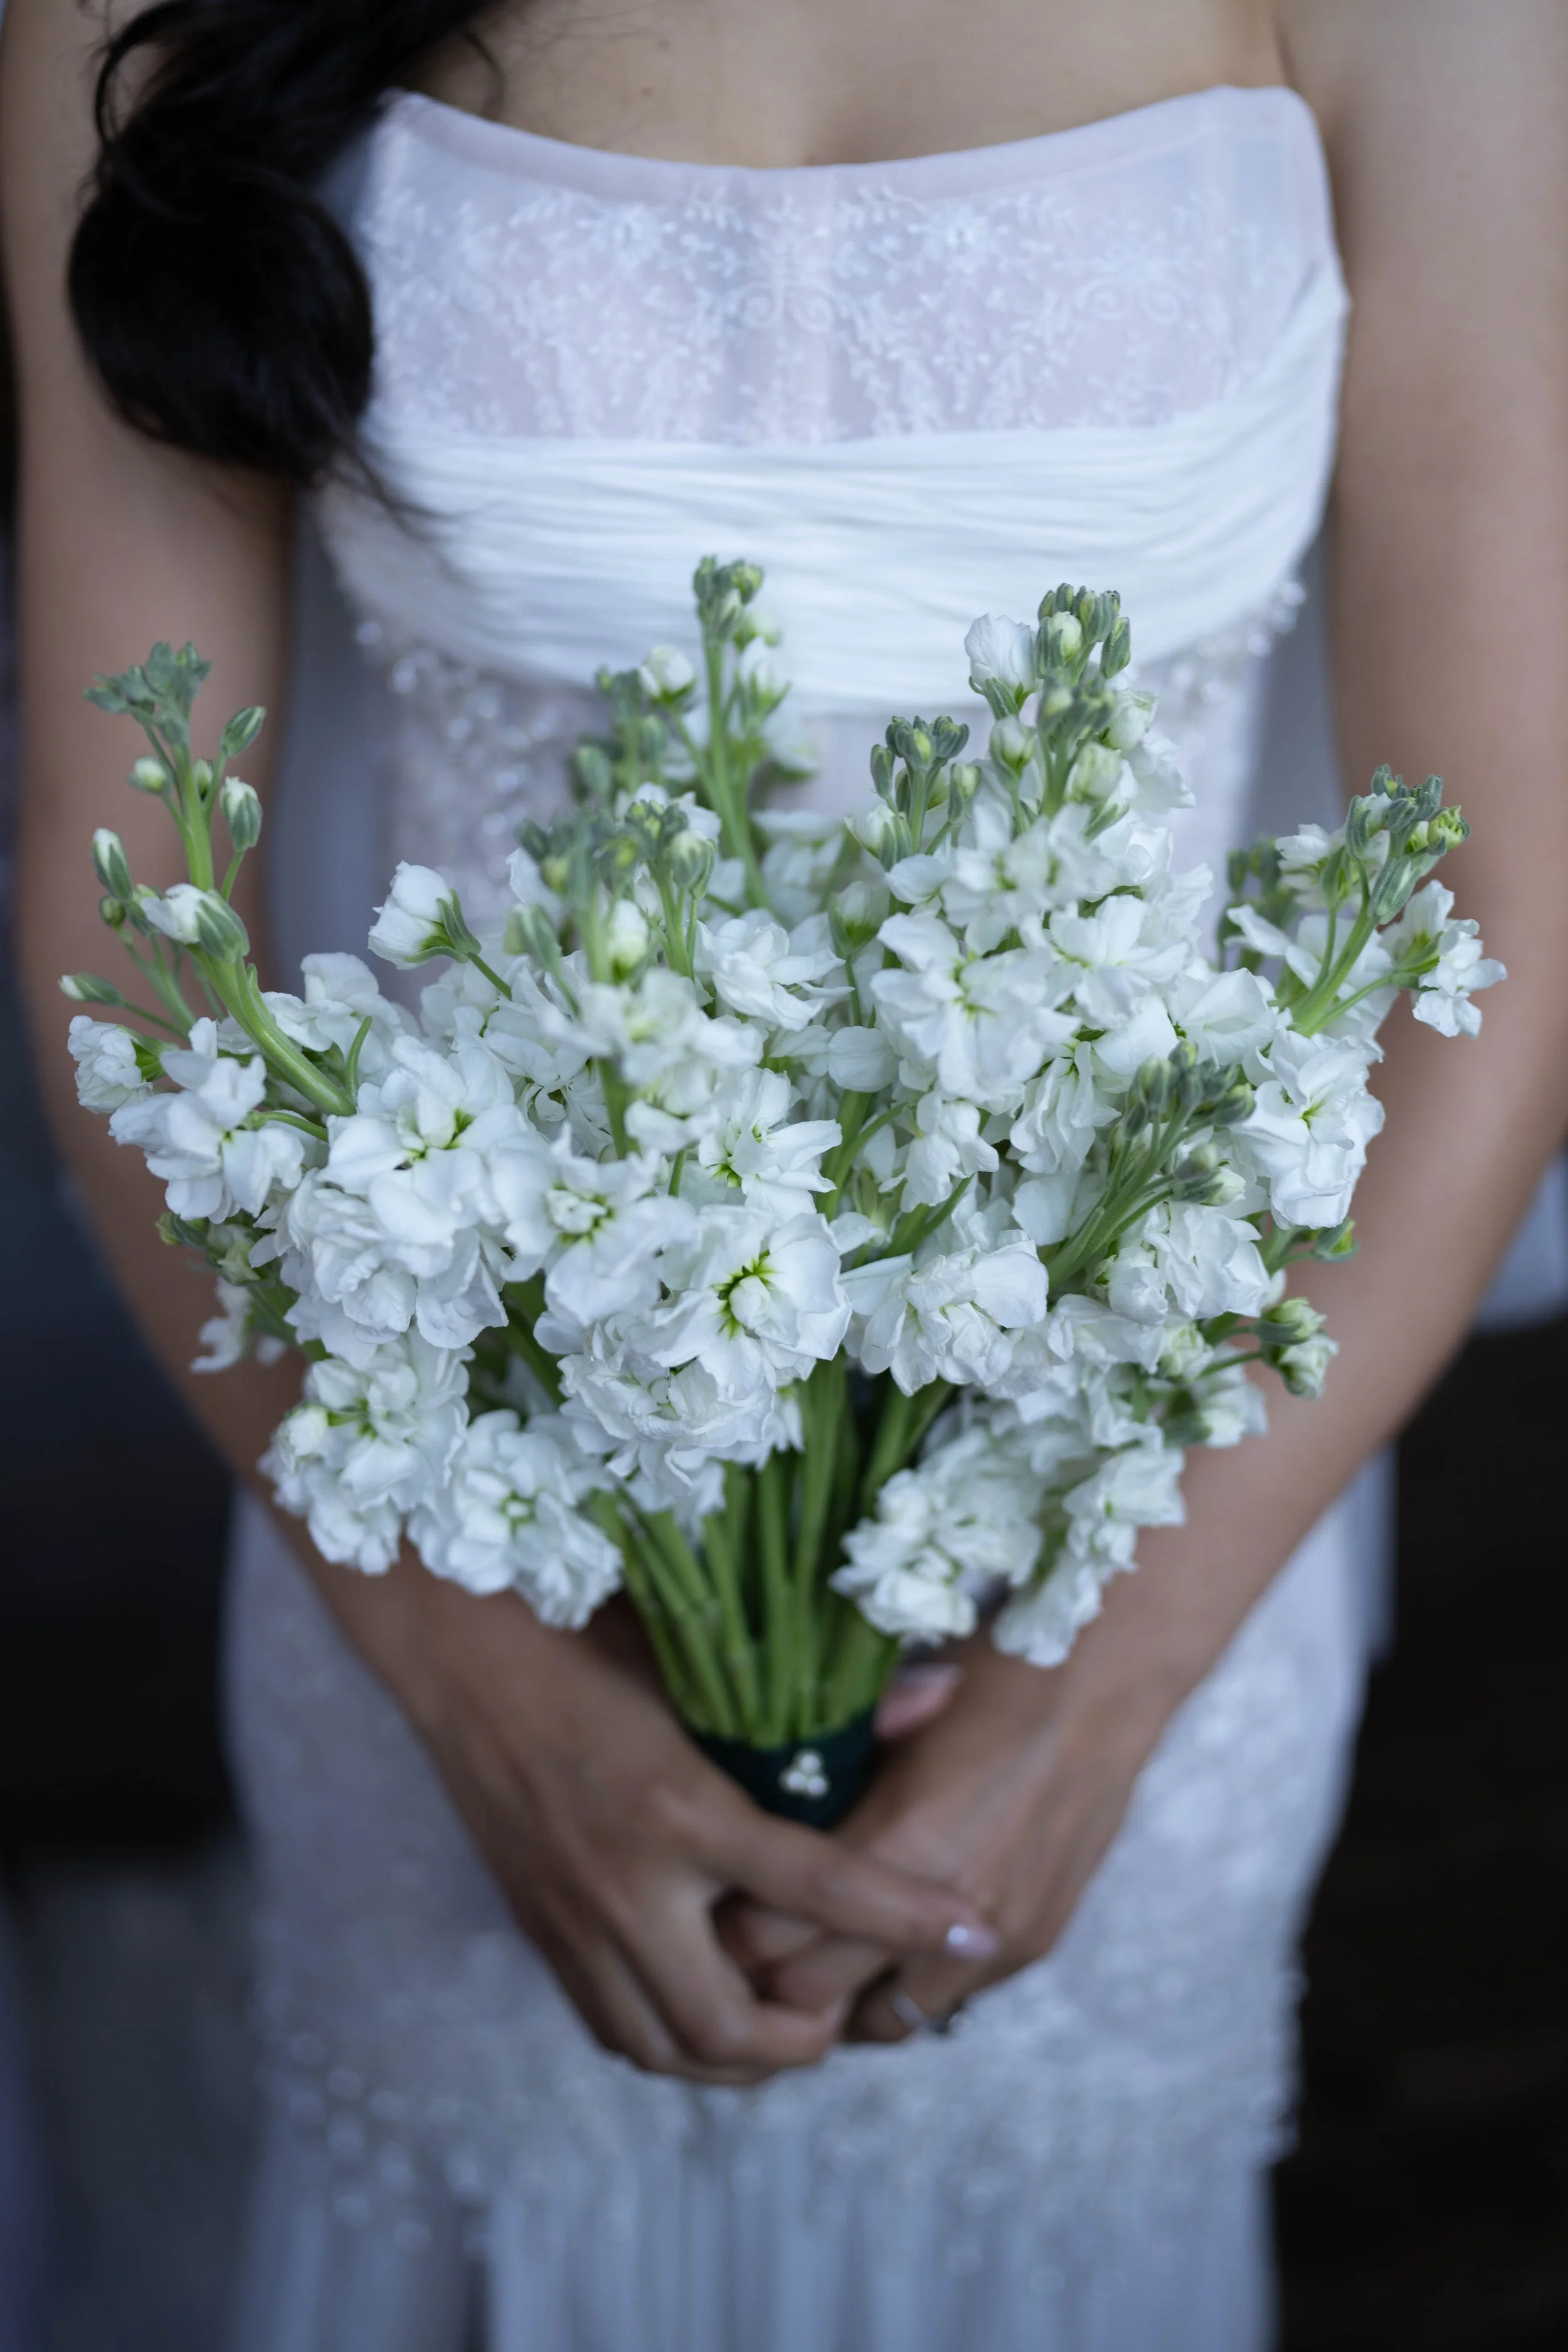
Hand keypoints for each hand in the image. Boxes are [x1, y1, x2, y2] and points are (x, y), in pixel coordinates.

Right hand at [340, 1553, 998, 2083]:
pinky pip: (615, 2030)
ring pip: (668, 2048)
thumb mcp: (708, 1662)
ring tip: (789, 2023)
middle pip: (729, 2020)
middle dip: (806, 2037)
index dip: (903, 1915)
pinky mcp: (542, 1933)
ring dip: (741, 2057)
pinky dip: (675, 2042)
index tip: (972, 1932)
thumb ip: (824, 1698)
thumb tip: (941, 1696)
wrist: (466, 1656)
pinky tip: (711, 2007)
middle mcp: (624, 1883)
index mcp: (679, 1806)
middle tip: (847, 2005)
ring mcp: (575, 1921)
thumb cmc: (594, 1640)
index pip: (816, 1883)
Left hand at [725, 1572, 1197, 2040]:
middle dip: (769, 1975)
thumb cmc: (982, 1678)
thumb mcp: (880, 1721)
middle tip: (749, 1946)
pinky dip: (908, 1987)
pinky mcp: (1031, 1945)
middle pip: (807, 1994)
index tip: (711, 1905)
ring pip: (880, 2024)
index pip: (763, 1935)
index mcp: (891, 1840)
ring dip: (841, 2001)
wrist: (1099, 1684)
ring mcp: (994, 1937)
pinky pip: (947, 2004)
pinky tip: (888, 1951)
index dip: (726, 1926)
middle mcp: (941, 1905)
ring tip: (819, 1965)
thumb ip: (818, 1785)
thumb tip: (748, 1824)